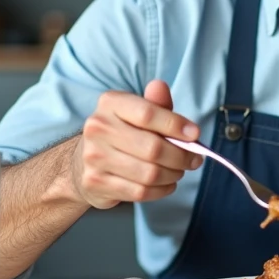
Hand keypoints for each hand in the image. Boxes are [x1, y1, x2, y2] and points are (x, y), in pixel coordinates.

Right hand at [71, 79, 203, 208]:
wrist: (83, 162)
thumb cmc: (122, 133)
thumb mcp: (138, 112)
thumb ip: (155, 103)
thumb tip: (161, 86)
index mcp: (110, 103)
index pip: (148, 114)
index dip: (176, 125)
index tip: (195, 134)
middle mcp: (98, 128)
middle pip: (152, 148)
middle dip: (181, 156)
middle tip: (194, 159)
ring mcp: (94, 157)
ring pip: (149, 173)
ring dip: (173, 175)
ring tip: (180, 171)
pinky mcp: (96, 183)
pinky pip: (140, 192)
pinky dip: (162, 190)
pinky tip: (167, 184)